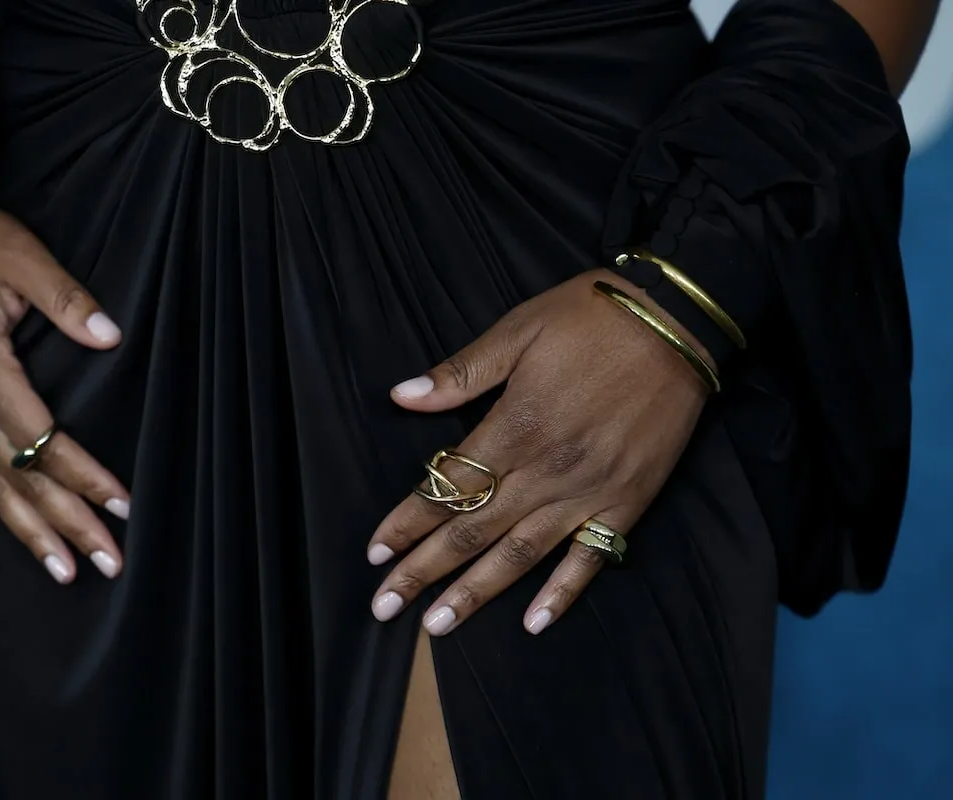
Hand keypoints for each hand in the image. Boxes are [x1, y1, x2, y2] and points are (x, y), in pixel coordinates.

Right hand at [0, 199, 129, 583]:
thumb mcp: (20, 256)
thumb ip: (66, 298)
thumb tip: (111, 336)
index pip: (46, 442)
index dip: (86, 476)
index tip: (123, 505)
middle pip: (22, 480)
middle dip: (68, 524)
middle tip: (108, 562)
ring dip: (28, 536)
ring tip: (63, 573)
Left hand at [366, 269, 710, 634]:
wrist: (679, 322)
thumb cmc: (592, 319)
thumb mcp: (519, 330)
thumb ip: (460, 372)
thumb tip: (401, 396)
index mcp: (515, 426)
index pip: (447, 487)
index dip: (407, 521)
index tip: (375, 553)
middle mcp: (547, 469)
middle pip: (473, 531)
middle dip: (424, 571)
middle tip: (385, 607)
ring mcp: (589, 490)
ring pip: (521, 553)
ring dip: (477, 592)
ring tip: (439, 626)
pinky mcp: (627, 500)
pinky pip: (592, 557)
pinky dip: (563, 593)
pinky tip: (534, 623)